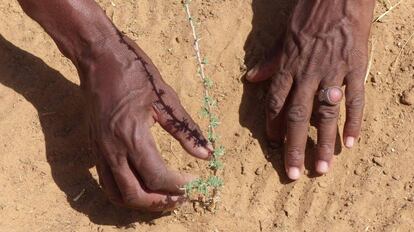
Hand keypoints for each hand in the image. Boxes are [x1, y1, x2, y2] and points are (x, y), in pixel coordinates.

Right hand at [80, 34, 211, 210]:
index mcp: (132, 135)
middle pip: (135, 194)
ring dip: (142, 203)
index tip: (194, 182)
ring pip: (117, 194)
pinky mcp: (94, 147)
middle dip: (161, 202)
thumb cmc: (135, 72)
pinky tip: (142, 186)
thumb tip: (207, 153)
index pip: (156, 176)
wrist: (99, 57)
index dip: (178, 185)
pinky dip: (125, 193)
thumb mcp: (166, 98)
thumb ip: (186, 130)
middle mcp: (112, 148)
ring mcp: (99, 150)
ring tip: (164, 198)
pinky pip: (107, 182)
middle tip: (182, 198)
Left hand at [246, 0, 374, 179]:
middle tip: (292, 173)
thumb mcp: (283, 36)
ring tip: (321, 168)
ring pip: (325, 113)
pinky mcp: (355, 67)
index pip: (277, 102)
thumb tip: (251, 78)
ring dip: (323, 142)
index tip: (273, 143)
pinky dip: (353, 121)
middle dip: (293, 146)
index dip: (274, 124)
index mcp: (288, 66)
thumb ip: (270, 61)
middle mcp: (307, 74)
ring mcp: (332, 72)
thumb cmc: (309, 13)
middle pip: (297, 116)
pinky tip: (351, 142)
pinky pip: (355, 99)